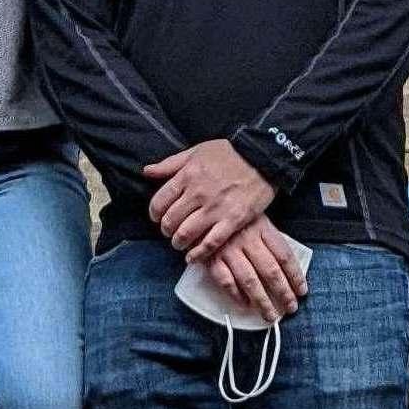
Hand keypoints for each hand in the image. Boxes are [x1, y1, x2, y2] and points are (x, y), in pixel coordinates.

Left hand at [144, 138, 277, 260]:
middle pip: (171, 221)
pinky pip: (210, 243)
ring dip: (178, 243)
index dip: (154, 214)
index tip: (157, 217)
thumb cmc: (227, 153)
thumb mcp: (196, 151)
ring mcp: (215, 208)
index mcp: (187, 175)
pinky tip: (192, 256)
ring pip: (186, 234)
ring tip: (179, 243)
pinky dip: (197, 254)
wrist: (261, 157)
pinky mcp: (232, 221)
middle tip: (169, 232)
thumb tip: (147, 171)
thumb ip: (170, 164)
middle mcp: (198, 193)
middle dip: (166, 230)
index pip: (160, 201)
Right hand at [204, 217, 306, 322]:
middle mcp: (248, 239)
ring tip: (270, 316)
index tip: (301, 291)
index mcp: (262, 227)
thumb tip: (287, 267)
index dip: (295, 275)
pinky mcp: (212, 258)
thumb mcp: (255, 218)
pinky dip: (236, 295)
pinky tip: (244, 305)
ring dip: (262, 301)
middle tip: (290, 307)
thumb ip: (268, 239)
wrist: (201, 209)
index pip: (284, 255)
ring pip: (250, 280)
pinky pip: (227, 281)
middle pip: (270, 270)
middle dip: (283, 292)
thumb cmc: (233, 217)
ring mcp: (230, 249)